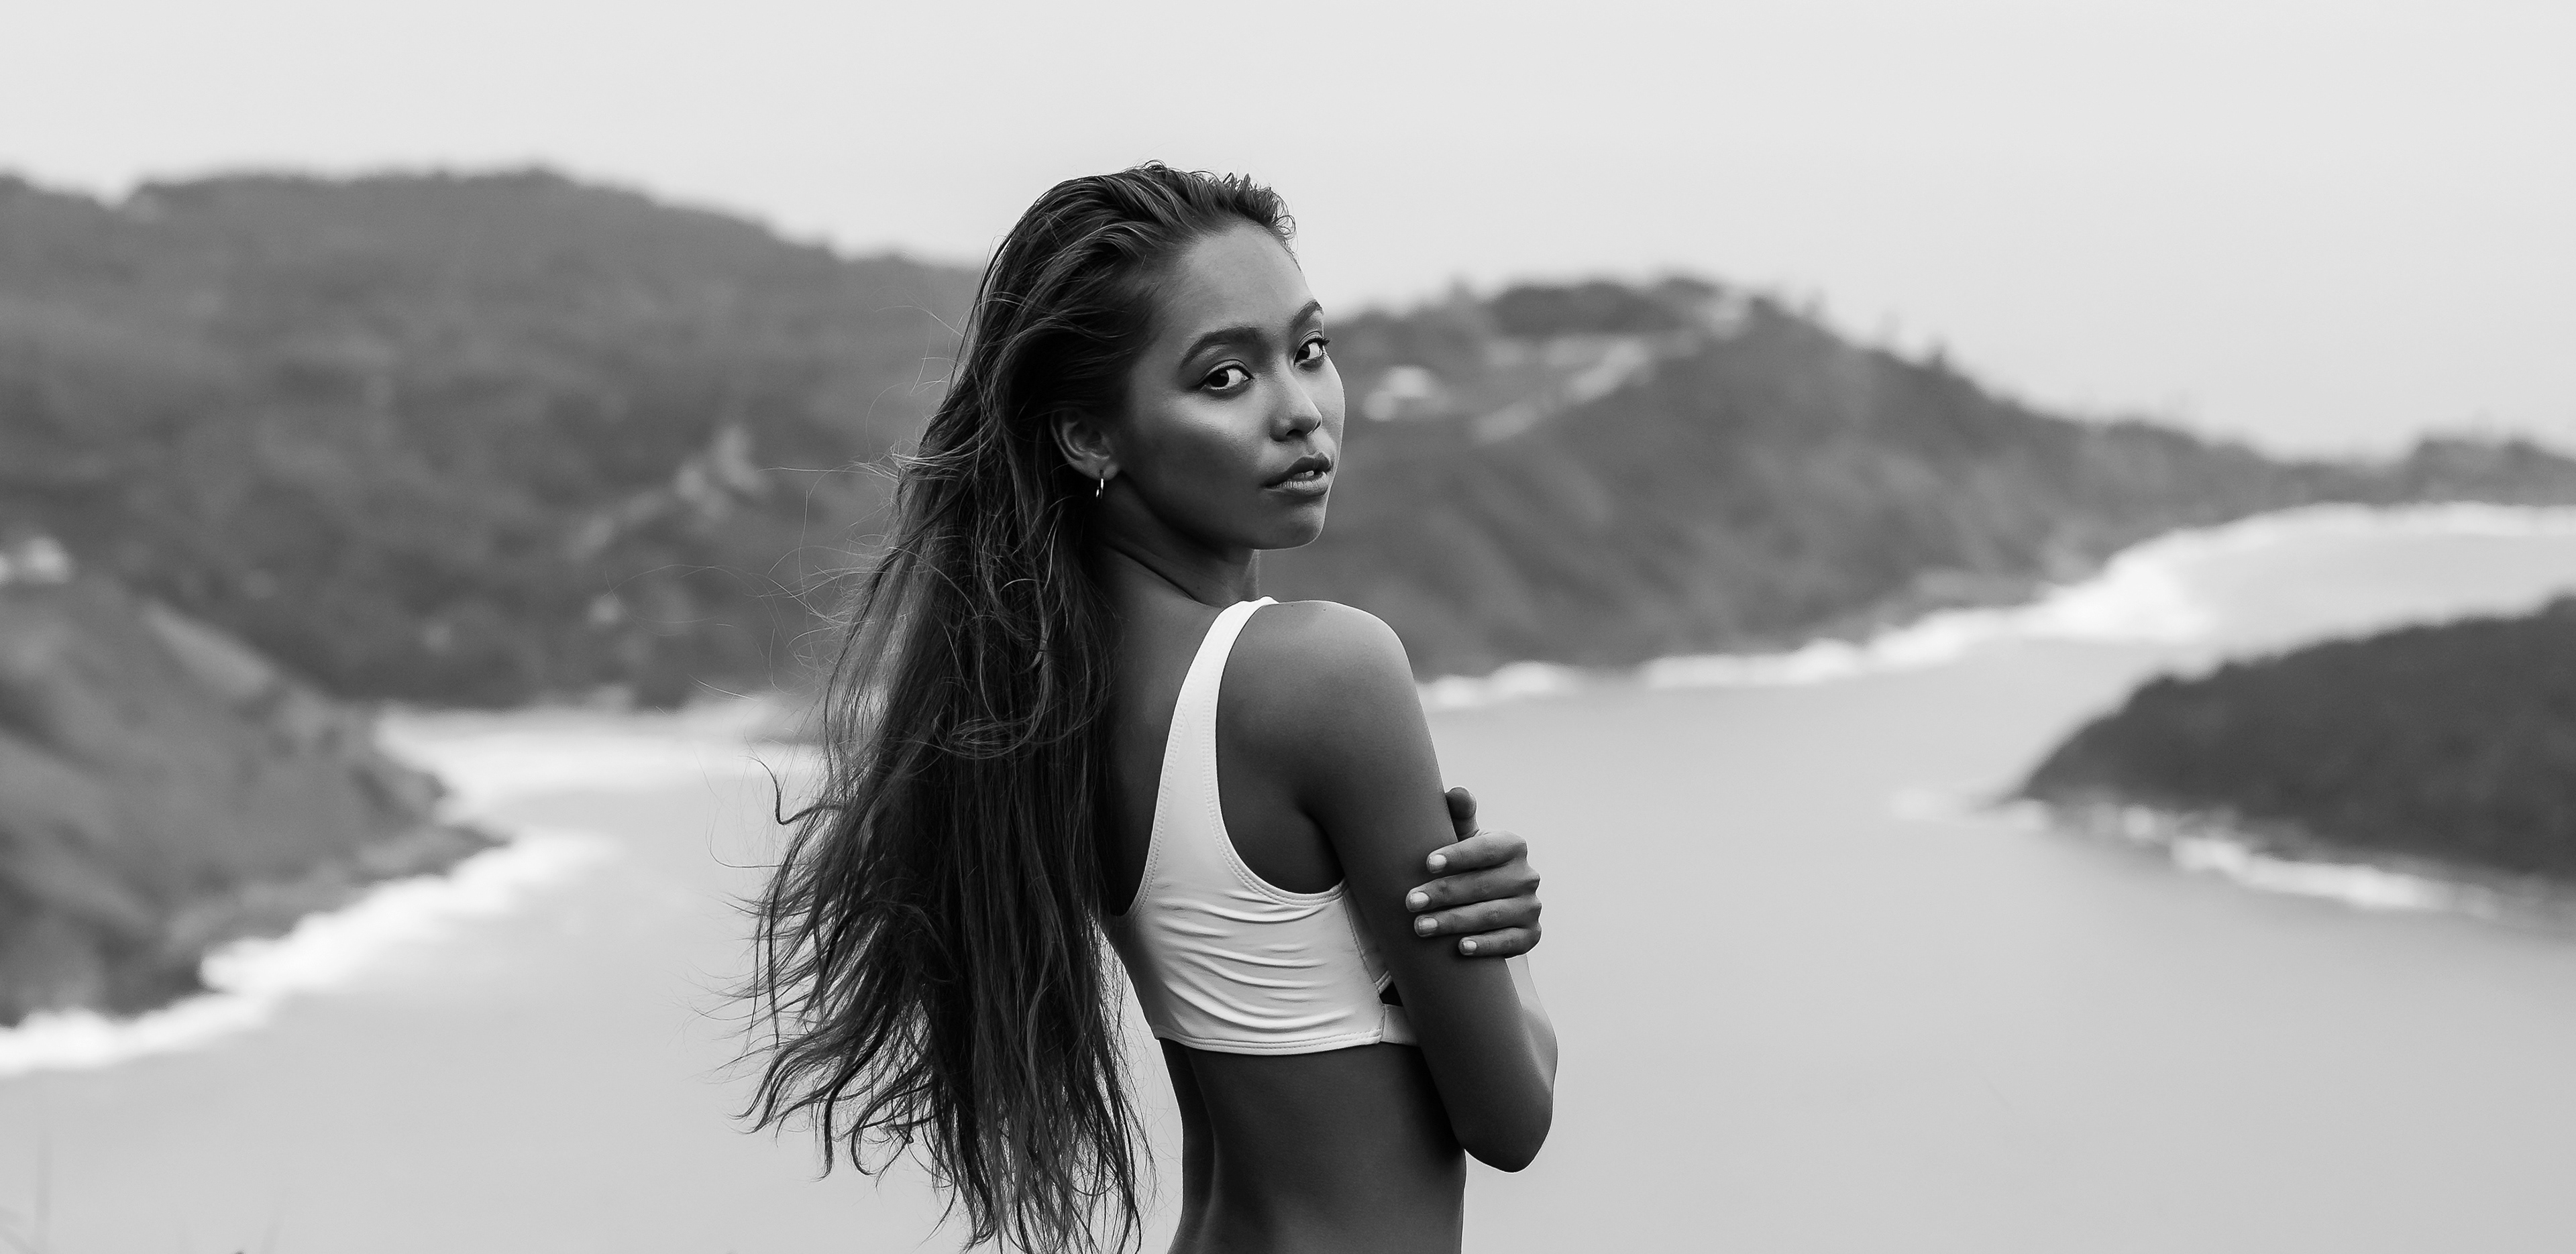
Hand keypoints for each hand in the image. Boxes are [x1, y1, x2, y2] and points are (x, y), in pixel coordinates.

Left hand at [1404, 787, 1542, 958]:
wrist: (1488, 901)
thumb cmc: (1467, 863)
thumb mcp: (1464, 837)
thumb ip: (1459, 814)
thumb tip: (1456, 792)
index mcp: (1513, 845)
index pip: (1486, 850)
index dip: (1458, 856)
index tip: (1427, 864)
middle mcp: (1527, 875)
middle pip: (1484, 886)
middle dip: (1445, 894)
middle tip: (1410, 902)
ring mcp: (1531, 907)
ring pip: (1492, 916)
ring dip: (1455, 922)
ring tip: (1421, 927)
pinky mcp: (1531, 935)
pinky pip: (1509, 942)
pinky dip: (1485, 946)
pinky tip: (1461, 948)